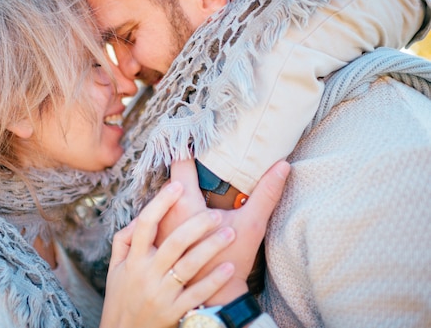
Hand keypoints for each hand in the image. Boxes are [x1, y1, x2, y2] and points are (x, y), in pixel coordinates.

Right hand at [100, 182, 237, 327]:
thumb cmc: (122, 296)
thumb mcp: (116, 267)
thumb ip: (125, 240)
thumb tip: (141, 216)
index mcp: (133, 259)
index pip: (145, 224)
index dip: (161, 203)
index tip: (177, 184)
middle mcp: (147, 273)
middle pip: (173, 242)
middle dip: (196, 225)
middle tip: (216, 213)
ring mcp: (161, 293)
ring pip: (188, 266)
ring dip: (210, 248)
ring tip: (230, 233)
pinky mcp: (174, 311)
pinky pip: (197, 294)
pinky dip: (214, 280)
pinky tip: (229, 268)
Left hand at [162, 159, 289, 304]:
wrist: (214, 298)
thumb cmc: (231, 260)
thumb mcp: (252, 224)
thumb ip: (266, 193)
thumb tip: (283, 165)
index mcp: (183, 201)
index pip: (180, 161)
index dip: (189, 149)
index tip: (199, 141)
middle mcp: (164, 211)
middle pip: (172, 179)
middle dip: (186, 169)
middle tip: (202, 159)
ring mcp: (158, 227)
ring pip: (164, 198)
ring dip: (177, 190)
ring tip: (196, 182)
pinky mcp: (157, 240)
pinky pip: (160, 215)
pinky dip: (170, 208)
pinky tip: (186, 209)